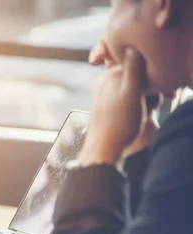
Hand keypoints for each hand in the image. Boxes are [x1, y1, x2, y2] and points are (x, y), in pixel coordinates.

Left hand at [89, 37, 168, 159]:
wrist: (104, 150)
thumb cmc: (120, 124)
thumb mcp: (131, 94)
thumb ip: (133, 69)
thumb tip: (132, 46)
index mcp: (112, 74)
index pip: (141, 62)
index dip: (156, 75)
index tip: (167, 92)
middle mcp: (107, 80)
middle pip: (140, 75)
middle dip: (152, 89)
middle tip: (158, 103)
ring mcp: (108, 93)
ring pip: (137, 88)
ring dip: (148, 99)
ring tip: (147, 113)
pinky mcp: (109, 105)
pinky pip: (130, 99)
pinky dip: (139, 105)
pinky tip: (141, 117)